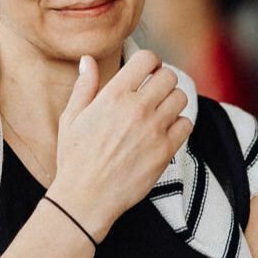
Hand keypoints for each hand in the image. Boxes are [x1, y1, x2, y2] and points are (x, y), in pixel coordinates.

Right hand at [47, 49, 192, 237]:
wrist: (86, 197)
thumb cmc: (75, 159)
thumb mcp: (71, 118)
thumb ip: (84, 86)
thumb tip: (88, 61)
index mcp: (114, 95)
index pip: (147, 59)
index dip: (150, 62)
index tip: (148, 71)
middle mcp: (137, 108)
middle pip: (169, 76)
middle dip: (163, 80)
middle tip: (155, 92)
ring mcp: (154, 130)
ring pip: (180, 98)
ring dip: (172, 101)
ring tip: (160, 112)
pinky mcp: (165, 151)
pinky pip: (186, 124)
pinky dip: (179, 125)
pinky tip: (165, 132)